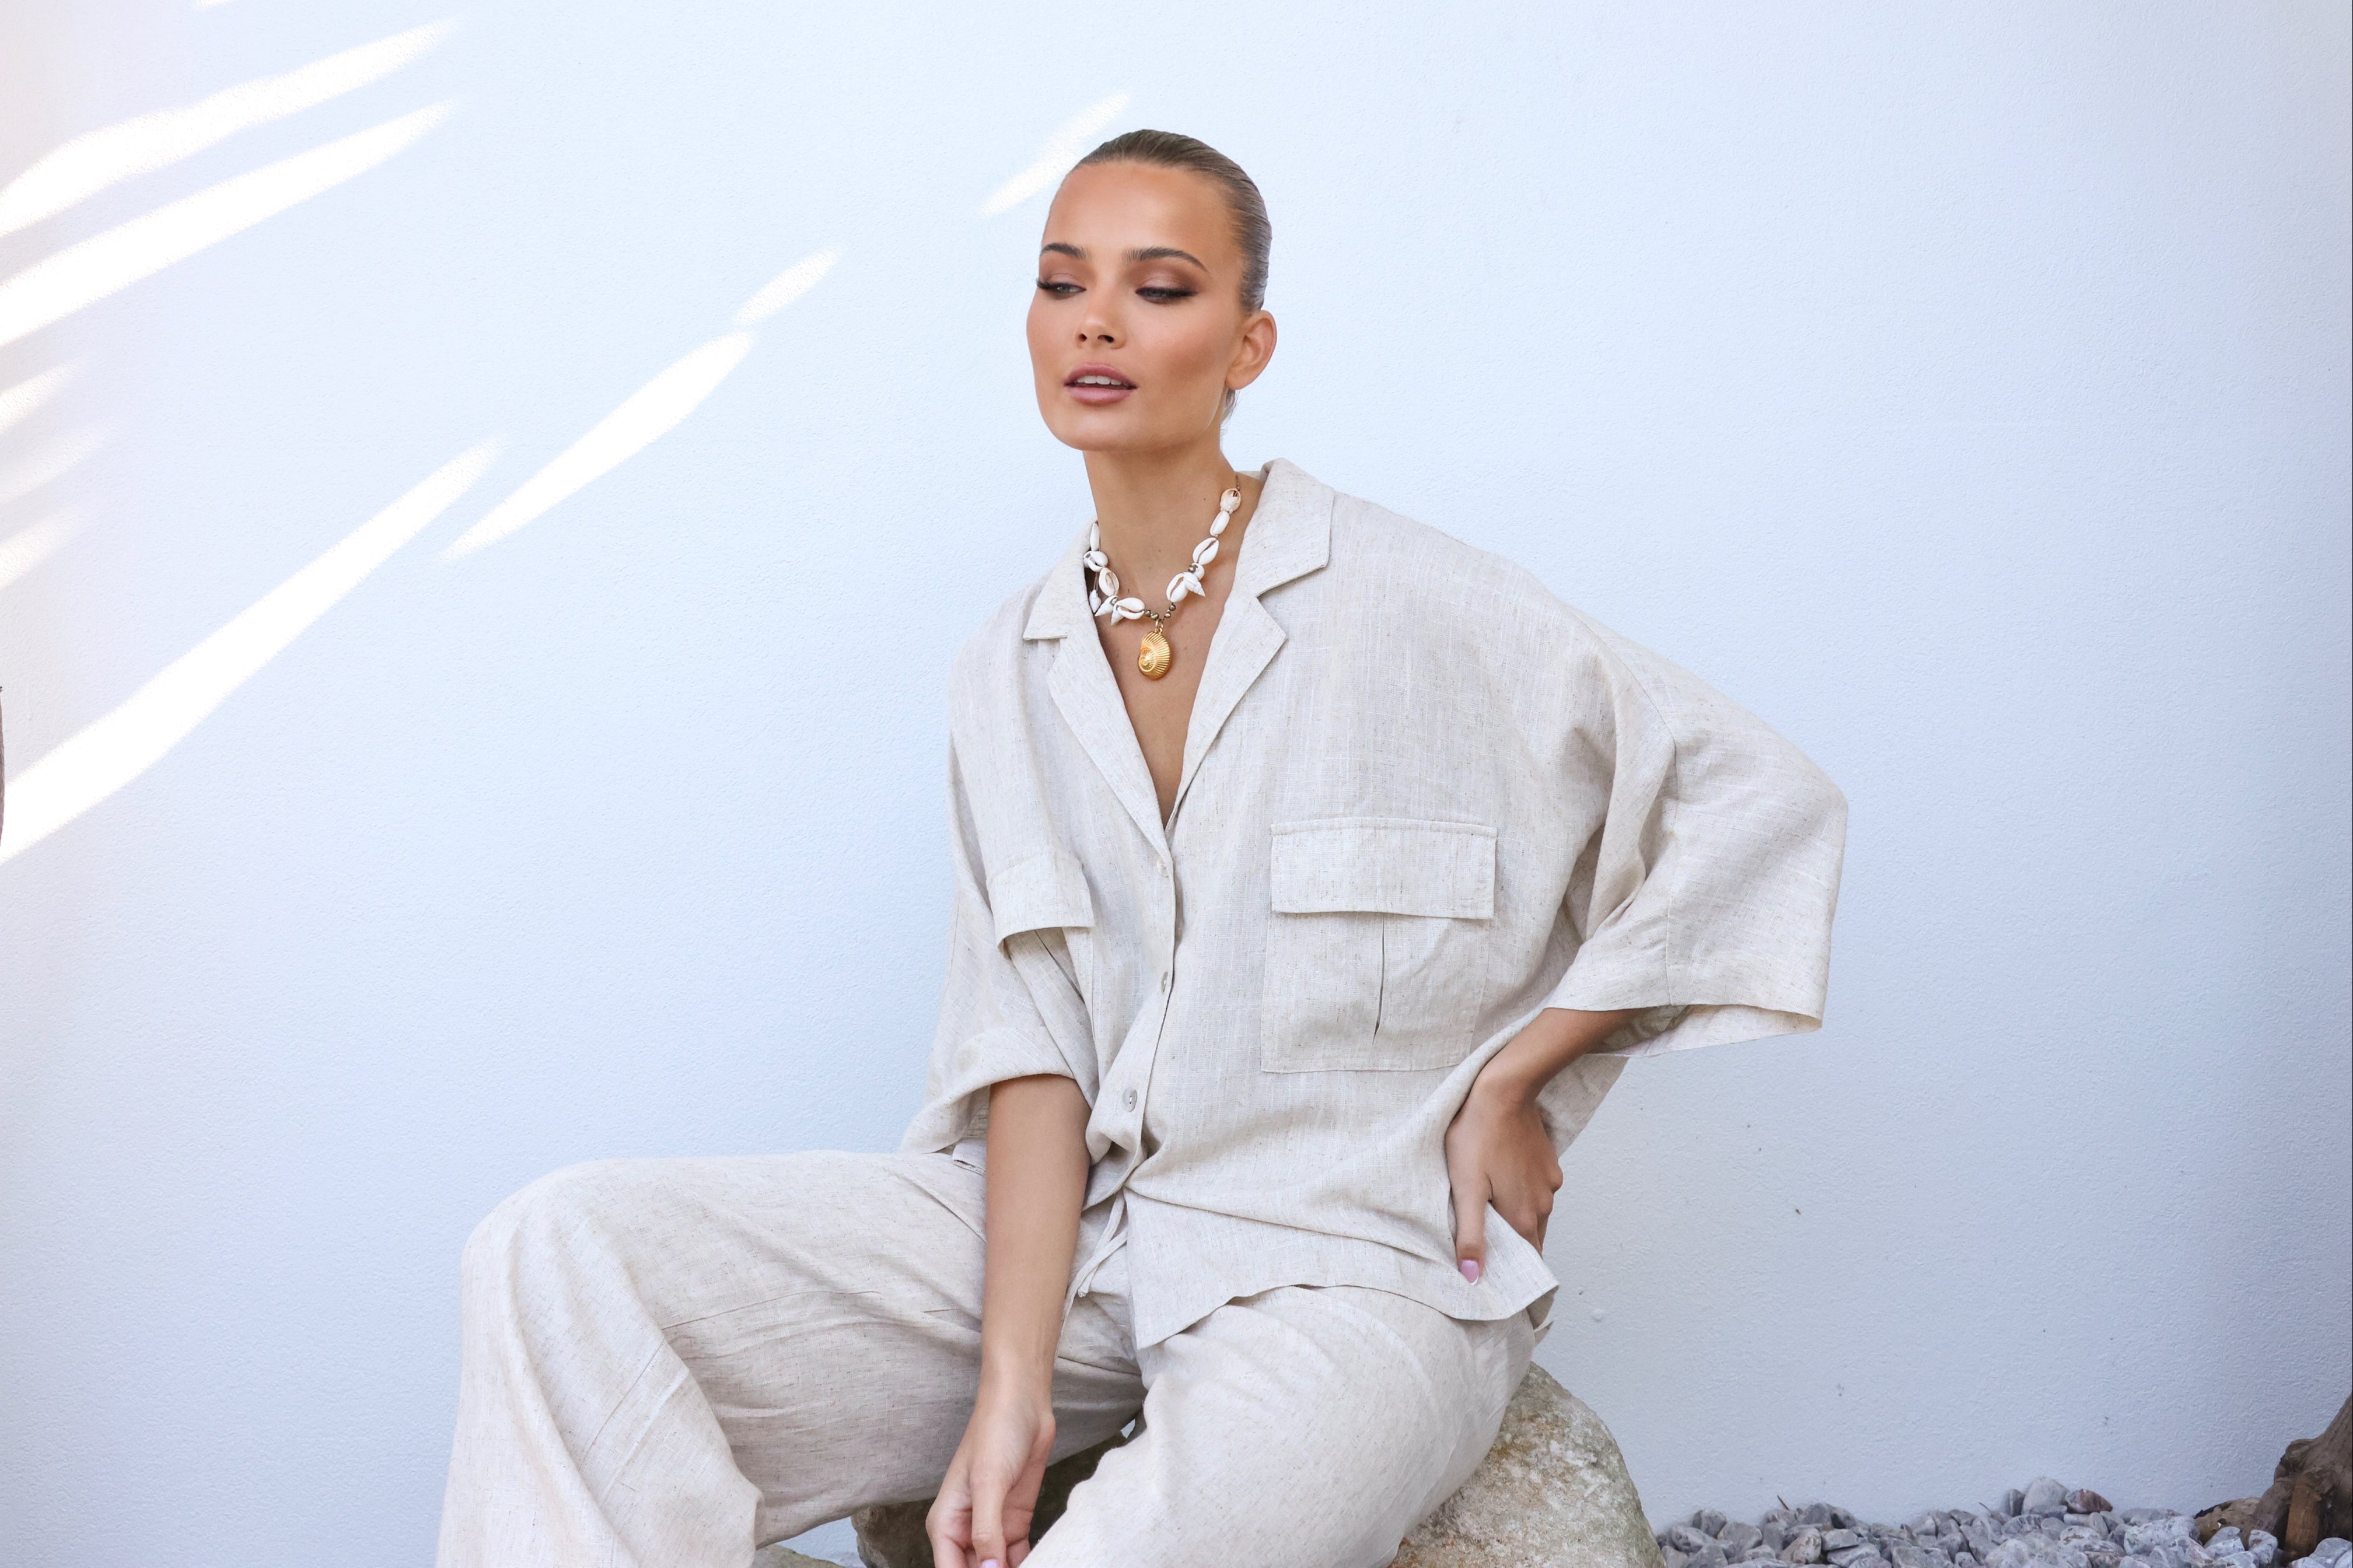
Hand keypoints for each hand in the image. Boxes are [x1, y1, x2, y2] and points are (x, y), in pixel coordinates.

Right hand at [928, 1379, 1055, 1567]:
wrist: (1023, 1403)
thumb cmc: (996, 1432)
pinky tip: (1046, 1565)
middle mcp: (965, 1531)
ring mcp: (992, 1528)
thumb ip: (986, 1531)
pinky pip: (1018, 1557)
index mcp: (946, 1523)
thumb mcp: (989, 1482)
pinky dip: (1029, 1565)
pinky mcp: (1015, 1523)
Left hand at [1444, 1063, 1561, 1281]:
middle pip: (1528, 1239)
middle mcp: (1544, 1206)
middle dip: (1509, 1246)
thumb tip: (1473, 1278)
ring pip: (1532, 1213)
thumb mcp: (1465, 1189)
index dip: (1509, 1272)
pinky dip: (1521, 1192)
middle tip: (1483, 1240)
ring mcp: (1550, 1184)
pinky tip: (1501, 1177)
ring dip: (1514, 1216)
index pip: (1525, 1262)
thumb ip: (1471, 1235)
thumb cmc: (1477, 1138)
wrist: (1504, 1092)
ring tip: (1488, 1207)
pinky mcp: (1549, 1164)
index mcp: (1524, 1219)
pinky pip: (1536, 1189)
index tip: (1492, 1273)